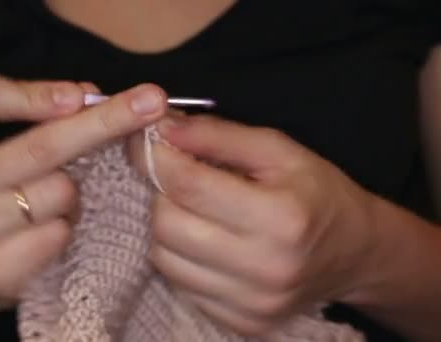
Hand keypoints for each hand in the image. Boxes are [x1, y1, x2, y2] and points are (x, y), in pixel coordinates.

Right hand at [0, 72, 167, 328]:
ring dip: (75, 193)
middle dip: (104, 122)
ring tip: (52, 203)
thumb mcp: (0, 150)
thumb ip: (40, 120)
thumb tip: (91, 95)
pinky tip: (45, 234)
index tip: (80, 94)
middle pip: (39, 146)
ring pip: (60, 193)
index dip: (31, 92)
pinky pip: (59, 234)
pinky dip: (66, 228)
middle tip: (153, 102)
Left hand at [130, 114, 376, 335]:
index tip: (149, 141)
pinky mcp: (241, 323)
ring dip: (166, 226)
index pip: (188, 185)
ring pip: (164, 258)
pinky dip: (180, 257)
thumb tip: (164, 130)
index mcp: (280, 217)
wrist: (354, 253)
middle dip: (161, 193)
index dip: (157, 158)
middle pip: (168, 224)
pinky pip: (180, 284)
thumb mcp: (278, 150)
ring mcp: (251, 303)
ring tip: (192, 209)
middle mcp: (264, 267)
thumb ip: (219, 135)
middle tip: (177, 177)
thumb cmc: (316, 193)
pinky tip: (203, 240)